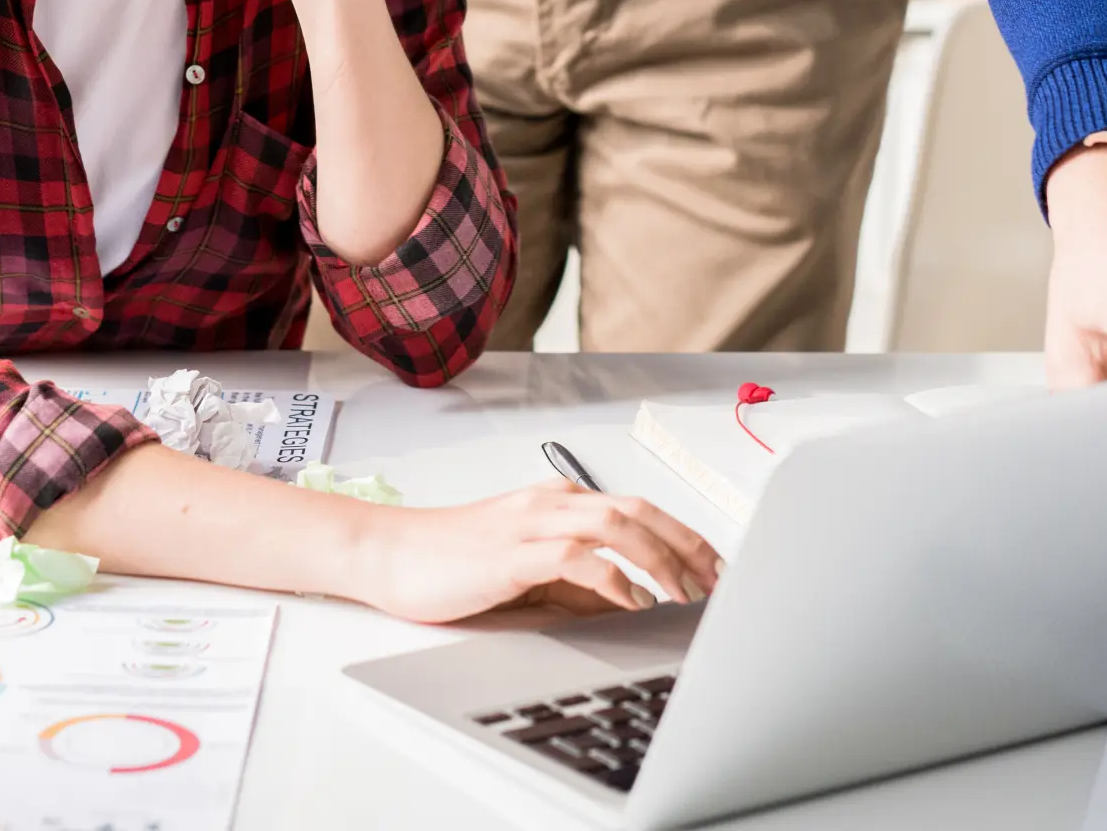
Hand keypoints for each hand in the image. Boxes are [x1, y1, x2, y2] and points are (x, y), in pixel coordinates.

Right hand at [354, 482, 723, 624]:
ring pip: (615, 524)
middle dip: (687, 545)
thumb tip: (630, 604)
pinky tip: (633, 601)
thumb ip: (575, 583)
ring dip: (660, 558)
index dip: (684, 537)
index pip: (638, 510)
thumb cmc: (450, 564)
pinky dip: (613, 577)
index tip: (717, 570)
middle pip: (637, 510)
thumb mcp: (527, 573)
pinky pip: (575, 557)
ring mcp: (529, 523)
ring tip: (687, 594)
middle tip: (719, 582)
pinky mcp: (510, 553)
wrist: (387, 554)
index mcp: (557, 502)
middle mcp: (550, 502)